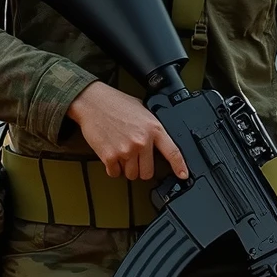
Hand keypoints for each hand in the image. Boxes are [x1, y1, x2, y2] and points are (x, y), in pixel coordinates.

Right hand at [68, 80, 188, 182]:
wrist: (92, 102)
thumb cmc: (115, 103)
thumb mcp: (142, 110)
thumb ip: (151, 127)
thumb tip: (157, 141)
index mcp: (153, 129)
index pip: (172, 152)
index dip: (180, 166)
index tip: (183, 174)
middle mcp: (141, 141)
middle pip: (148, 172)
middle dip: (142, 168)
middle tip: (135, 158)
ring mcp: (126, 150)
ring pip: (131, 174)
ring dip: (127, 168)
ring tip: (121, 152)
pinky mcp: (109, 156)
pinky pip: (115, 173)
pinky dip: (113, 168)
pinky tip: (111, 154)